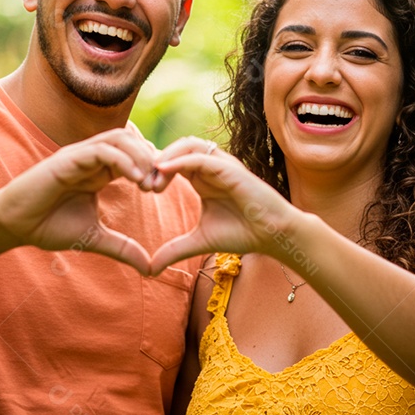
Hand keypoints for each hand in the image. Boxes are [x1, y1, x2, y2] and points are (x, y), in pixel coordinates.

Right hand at [0, 128, 156, 273]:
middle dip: (151, 160)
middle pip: (132, 140)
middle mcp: (92, 158)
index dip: (153, 169)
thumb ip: (122, 248)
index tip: (163, 190)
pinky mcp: (67, 160)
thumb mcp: (94, 239)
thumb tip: (149, 268)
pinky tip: (134, 178)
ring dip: (140, 156)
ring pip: (119, 138)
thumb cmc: (48, 227)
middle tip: (159, 186)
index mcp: (100, 171)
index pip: (135, 155)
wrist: (14, 225)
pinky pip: (100, 150)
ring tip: (148, 182)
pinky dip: (122, 160)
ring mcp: (79, 156)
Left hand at [148, 137, 293, 273]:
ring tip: (153, 175)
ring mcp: (222, 165)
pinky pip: (202, 157)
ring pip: (189, 145)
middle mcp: (211, 167)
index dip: (155, 170)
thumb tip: (150, 269)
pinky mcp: (231, 169)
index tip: (141, 189)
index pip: (173, 161)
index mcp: (202, 178)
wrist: (272, 235)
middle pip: (177, 147)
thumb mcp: (199, 241)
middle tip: (144, 182)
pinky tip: (164, 170)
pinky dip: (181, 160)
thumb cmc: (242, 234)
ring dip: (168, 156)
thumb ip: (174, 250)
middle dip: (157, 160)